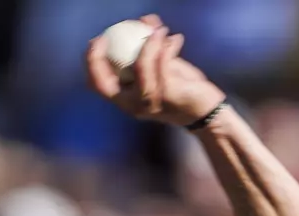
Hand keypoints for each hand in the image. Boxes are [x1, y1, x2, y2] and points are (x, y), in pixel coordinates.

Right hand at [86, 14, 224, 127]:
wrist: (207, 112)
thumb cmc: (181, 88)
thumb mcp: (160, 68)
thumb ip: (149, 49)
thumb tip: (143, 20)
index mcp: (127, 99)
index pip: (97, 84)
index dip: (91, 61)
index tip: (98, 39)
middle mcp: (133, 105)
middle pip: (104, 83)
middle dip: (97, 57)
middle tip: (107, 33)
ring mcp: (150, 102)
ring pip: (140, 66)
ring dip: (149, 42)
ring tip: (159, 29)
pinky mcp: (168, 95)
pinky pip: (162, 64)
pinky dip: (166, 46)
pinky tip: (175, 38)